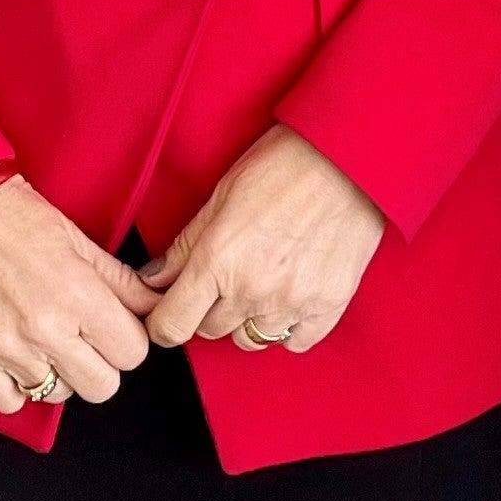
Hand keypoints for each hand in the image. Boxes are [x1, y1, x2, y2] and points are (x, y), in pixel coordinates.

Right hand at [0, 174, 156, 413]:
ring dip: (57, 373)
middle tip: (83, 337)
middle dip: (100, 363)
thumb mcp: (77, 239)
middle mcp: (44, 329)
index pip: (132, 353)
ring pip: (56, 395)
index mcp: (78, 294)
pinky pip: (9, 403)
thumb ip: (120, 281)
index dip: (127, 339)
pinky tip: (17, 356)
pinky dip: (16, 386)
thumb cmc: (12, 215)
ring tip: (44, 338)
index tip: (113, 328)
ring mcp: (6, 349)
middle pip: (102, 387)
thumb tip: (153, 306)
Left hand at [139, 128, 385, 353]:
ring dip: (247, 318)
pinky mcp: (327, 307)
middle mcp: (251, 289)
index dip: (163, 322)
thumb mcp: (222, 195)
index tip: (168, 312)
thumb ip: (186, 245)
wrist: (348, 158)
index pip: (171, 325)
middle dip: (208, 309)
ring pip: (251, 339)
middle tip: (224, 277)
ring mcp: (292, 302)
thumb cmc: (284, 164)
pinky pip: (294, 342)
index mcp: (217, 260)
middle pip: (210, 331)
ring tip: (261, 280)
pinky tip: (290, 294)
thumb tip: (153, 279)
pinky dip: (287, 326)